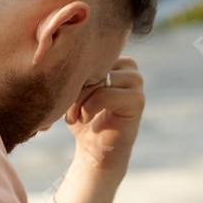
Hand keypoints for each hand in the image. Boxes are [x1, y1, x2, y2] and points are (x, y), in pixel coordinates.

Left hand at [64, 57, 143, 174]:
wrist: (95, 151)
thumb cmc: (82, 119)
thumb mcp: (74, 88)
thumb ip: (76, 69)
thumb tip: (64, 51)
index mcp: (115, 58)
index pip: (87, 54)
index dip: (72, 75)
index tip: (64, 96)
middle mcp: (130, 66)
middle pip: (93, 66)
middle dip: (76, 88)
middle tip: (70, 111)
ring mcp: (136, 82)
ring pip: (97, 79)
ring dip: (80, 100)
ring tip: (76, 116)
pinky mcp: (138, 100)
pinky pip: (104, 94)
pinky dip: (88, 108)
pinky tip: (87, 120)